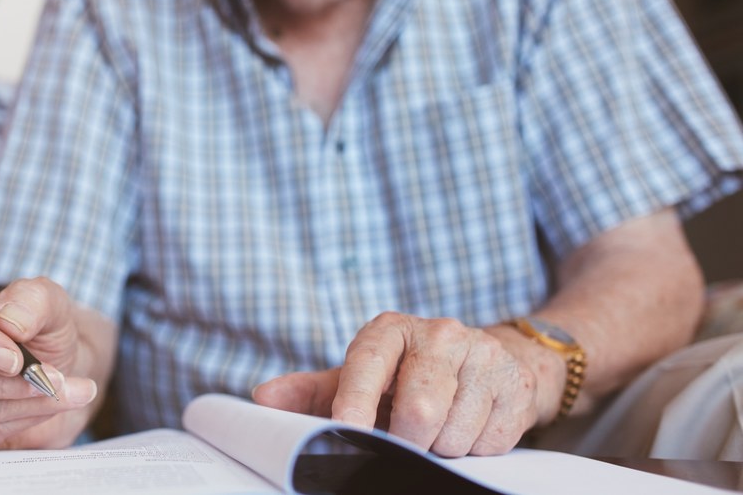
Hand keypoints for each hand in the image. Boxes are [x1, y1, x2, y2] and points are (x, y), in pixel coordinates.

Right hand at [0, 277, 99, 450]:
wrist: (50, 366)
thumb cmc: (37, 328)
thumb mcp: (45, 301)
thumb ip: (31, 299)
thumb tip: (9, 321)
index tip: (15, 358)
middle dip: (1, 382)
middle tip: (49, 379)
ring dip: (20, 403)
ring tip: (61, 390)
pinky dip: (17, 421)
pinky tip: (44, 406)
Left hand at [252, 312, 539, 456]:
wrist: (489, 360)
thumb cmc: (408, 375)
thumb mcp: (361, 377)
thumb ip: (311, 391)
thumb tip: (262, 399)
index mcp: (389, 330)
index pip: (368, 364)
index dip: (355, 402)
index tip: (345, 431)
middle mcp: (439, 334)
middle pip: (419, 409)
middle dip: (406, 441)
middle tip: (403, 440)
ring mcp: (482, 356)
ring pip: (454, 433)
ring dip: (441, 447)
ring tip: (437, 429)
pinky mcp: (516, 384)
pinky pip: (489, 441)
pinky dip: (475, 448)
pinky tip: (468, 425)